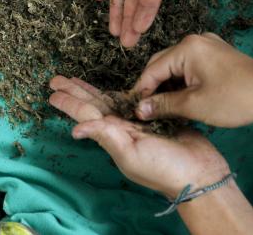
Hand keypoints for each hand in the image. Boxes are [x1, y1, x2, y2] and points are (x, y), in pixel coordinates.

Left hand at [48, 75, 228, 197]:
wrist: (200, 173)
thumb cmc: (164, 168)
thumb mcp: (130, 155)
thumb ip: (106, 137)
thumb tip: (75, 130)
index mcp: (113, 135)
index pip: (86, 113)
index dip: (70, 102)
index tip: (52, 92)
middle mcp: (122, 126)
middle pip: (94, 103)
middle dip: (75, 91)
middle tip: (56, 79)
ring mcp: (139, 121)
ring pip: (110, 100)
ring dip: (92, 90)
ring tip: (76, 79)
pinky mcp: (157, 114)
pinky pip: (134, 99)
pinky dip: (121, 91)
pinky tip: (113, 87)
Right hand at [132, 33, 252, 127]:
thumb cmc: (235, 100)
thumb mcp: (194, 105)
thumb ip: (163, 105)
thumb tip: (139, 109)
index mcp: (187, 47)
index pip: (152, 69)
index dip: (141, 91)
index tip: (132, 110)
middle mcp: (195, 41)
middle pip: (163, 65)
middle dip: (154, 88)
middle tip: (146, 112)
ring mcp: (208, 46)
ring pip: (177, 67)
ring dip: (169, 87)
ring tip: (164, 110)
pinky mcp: (217, 55)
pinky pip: (191, 67)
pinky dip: (183, 83)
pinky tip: (181, 101)